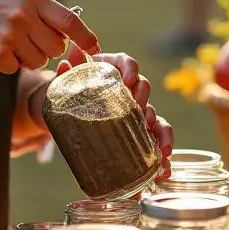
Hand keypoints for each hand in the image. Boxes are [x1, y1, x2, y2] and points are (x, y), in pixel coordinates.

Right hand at [0, 0, 99, 75]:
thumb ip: (43, 10)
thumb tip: (74, 32)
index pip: (70, 20)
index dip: (86, 37)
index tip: (95, 47)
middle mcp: (24, 14)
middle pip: (56, 47)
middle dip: (47, 48)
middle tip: (28, 40)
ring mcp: (9, 34)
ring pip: (38, 60)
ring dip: (26, 57)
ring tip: (8, 41)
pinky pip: (15, 68)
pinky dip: (6, 63)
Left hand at [56, 50, 173, 177]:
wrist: (66, 107)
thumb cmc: (69, 89)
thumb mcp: (65, 82)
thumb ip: (65, 73)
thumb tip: (65, 64)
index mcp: (111, 70)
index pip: (126, 62)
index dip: (130, 69)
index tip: (128, 80)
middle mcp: (128, 88)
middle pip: (143, 87)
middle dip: (144, 99)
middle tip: (140, 112)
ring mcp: (134, 109)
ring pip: (154, 115)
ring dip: (161, 131)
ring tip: (161, 149)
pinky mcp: (137, 129)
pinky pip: (154, 137)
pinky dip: (161, 150)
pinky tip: (164, 167)